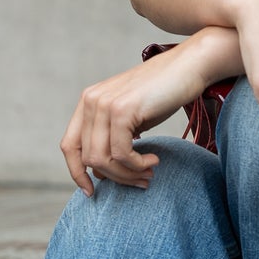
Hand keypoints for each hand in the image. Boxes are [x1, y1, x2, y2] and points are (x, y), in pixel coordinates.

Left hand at [60, 36, 217, 194]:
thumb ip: (111, 138)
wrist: (189, 66)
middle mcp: (91, 101)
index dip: (77, 173)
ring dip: (128, 174)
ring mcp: (104, 104)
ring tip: (148, 173)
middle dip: (115, 177)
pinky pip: (121, 153)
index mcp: (88, 102)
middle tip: (141, 181)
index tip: (92, 192)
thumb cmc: (163, 93)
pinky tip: (153, 160)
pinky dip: (137, 164)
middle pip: (88, 159)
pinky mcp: (122, 110)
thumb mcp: (130, 117)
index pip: (69, 146)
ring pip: (103, 159)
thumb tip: (101, 172)